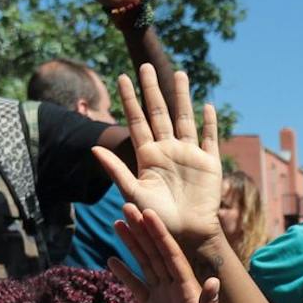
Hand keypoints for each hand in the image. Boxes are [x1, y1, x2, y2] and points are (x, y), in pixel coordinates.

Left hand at [92, 65, 221, 249]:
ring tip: (180, 74)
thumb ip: (115, 170)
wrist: (185, 235)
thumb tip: (92, 148)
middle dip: (152, 90)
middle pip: (159, 113)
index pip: (137, 120)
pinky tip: (206, 106)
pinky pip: (209, 139)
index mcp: (148, 155)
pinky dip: (209, 123)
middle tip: (145, 66)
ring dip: (182, 97)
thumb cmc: (156, 218)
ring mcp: (189, 155)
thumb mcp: (132, 192)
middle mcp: (167, 150)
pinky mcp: (208, 164)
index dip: (130, 99)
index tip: (122, 77)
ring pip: (184, 119)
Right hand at [109, 204, 220, 302]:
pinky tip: (111, 259)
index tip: (148, 213)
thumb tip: (213, 282)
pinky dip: (124, 273)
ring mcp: (163, 297)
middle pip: (156, 253)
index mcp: (189, 289)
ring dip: (132, 244)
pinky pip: (136, 286)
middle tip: (126, 206)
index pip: (172, 256)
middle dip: (142, 230)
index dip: (160, 234)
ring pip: (145, 264)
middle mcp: (176, 288)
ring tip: (117, 223)